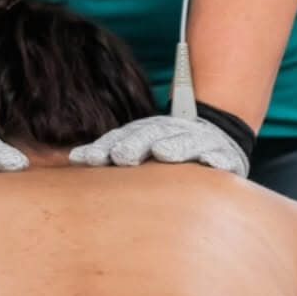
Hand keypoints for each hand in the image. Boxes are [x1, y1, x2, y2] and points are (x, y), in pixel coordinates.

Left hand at [69, 114, 250, 177]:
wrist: (216, 136)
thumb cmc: (168, 146)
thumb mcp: (141, 146)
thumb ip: (110, 151)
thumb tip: (72, 157)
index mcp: (148, 131)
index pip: (124, 137)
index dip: (106, 147)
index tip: (89, 159)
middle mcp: (171, 132)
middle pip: (151, 135)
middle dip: (136, 144)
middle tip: (121, 156)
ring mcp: (199, 142)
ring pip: (185, 142)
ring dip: (175, 146)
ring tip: (163, 153)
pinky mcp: (224, 156)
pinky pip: (221, 158)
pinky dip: (216, 160)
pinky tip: (211, 164)